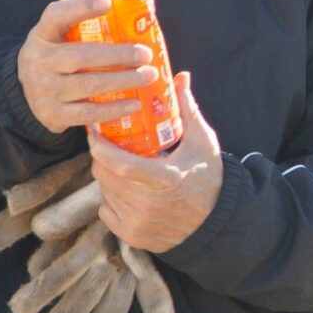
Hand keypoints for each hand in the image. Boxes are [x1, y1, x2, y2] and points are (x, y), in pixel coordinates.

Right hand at [17, 0, 159, 135]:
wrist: (25, 94)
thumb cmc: (56, 58)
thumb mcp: (58, 37)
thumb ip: (84, 26)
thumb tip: (136, 18)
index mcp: (42, 35)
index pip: (56, 16)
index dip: (80, 8)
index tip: (107, 2)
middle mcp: (39, 61)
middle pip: (80, 56)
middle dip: (117, 55)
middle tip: (146, 54)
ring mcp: (44, 90)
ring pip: (88, 85)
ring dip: (123, 80)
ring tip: (149, 76)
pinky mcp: (52, 114)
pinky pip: (88, 113)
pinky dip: (114, 109)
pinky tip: (135, 103)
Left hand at [88, 74, 222, 253]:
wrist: (217, 221)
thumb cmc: (208, 176)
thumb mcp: (202, 141)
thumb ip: (187, 110)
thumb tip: (180, 77)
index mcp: (164, 179)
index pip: (118, 163)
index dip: (100, 147)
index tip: (95, 132)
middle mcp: (148, 204)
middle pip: (105, 175)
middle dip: (103, 158)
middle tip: (110, 146)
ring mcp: (138, 222)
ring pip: (104, 192)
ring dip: (108, 178)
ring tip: (124, 169)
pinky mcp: (133, 236)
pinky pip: (106, 212)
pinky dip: (112, 201)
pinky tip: (130, 194)